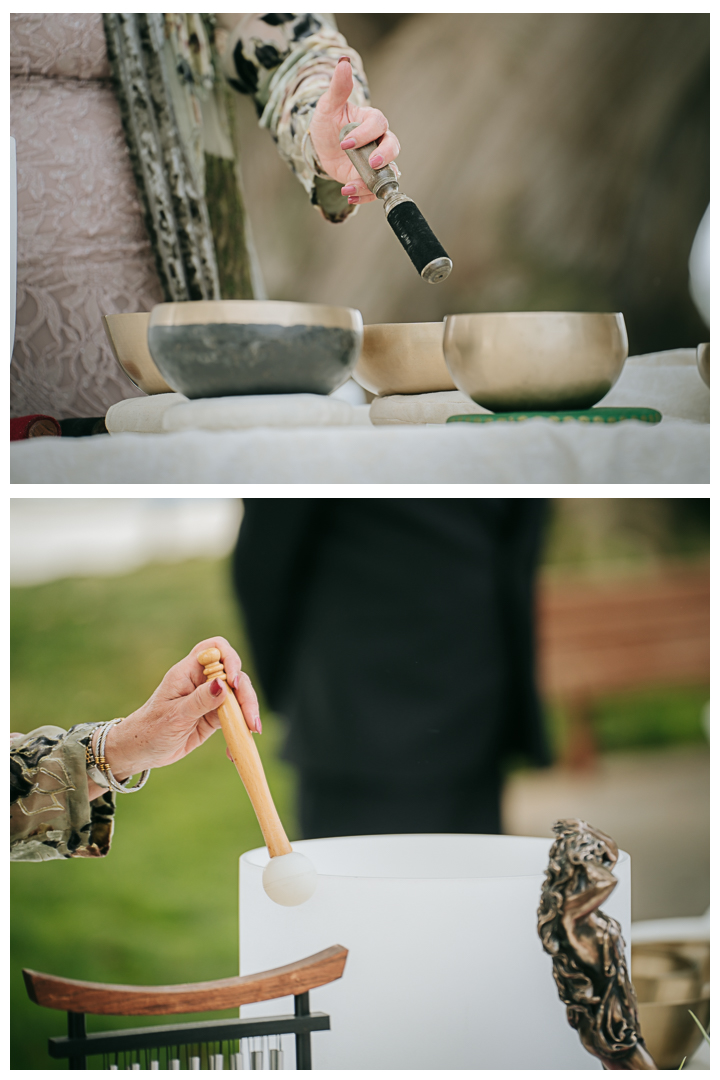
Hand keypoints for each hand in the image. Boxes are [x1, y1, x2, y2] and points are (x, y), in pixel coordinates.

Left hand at [94, 638, 259, 786]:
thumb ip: (200, 700)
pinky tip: (234, 749)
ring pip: (239, 695)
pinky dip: (240, 729)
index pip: (214, 648)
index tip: (233, 681)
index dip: (229, 658)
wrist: (141, 751)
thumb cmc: (150, 729)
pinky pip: (235, 716)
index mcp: (187, 672)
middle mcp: (201, 681)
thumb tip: (223, 685)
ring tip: (252, 731)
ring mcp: (210, 698)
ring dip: (248, 712)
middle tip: (250, 719)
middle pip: (234, 674)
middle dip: (246, 694)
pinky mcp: (215, 715)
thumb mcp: (175, 716)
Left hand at [309, 57, 399, 205]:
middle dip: (385, 157)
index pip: (378, 124)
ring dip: (371, 182)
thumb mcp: (328, 106)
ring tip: (350, 187)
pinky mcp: (370, 178)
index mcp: (372, 121)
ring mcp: (376, 161)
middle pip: (393, 147)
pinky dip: (364, 195)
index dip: (365, 134)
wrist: (321, 147)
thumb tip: (343, 61)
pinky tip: (348, 195)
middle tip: (371, 164)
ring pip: (388, 172)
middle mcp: (379, 141)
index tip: (346, 143)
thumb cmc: (327, 123)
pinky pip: (375, 189)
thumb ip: (338, 87)